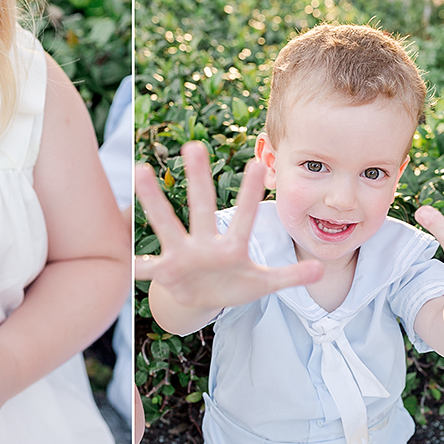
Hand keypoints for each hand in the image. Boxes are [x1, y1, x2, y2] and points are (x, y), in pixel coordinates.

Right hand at [132, 142, 322, 309]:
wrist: (201, 299)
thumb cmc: (234, 284)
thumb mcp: (263, 284)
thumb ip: (289, 276)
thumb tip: (322, 271)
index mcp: (232, 247)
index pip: (245, 218)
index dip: (251, 195)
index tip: (259, 164)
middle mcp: (205, 244)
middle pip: (202, 208)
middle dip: (199, 180)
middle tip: (194, 144)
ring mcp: (182, 255)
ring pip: (167, 225)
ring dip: (154, 201)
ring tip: (141, 171)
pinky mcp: (165, 273)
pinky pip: (146, 267)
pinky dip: (134, 264)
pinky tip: (121, 254)